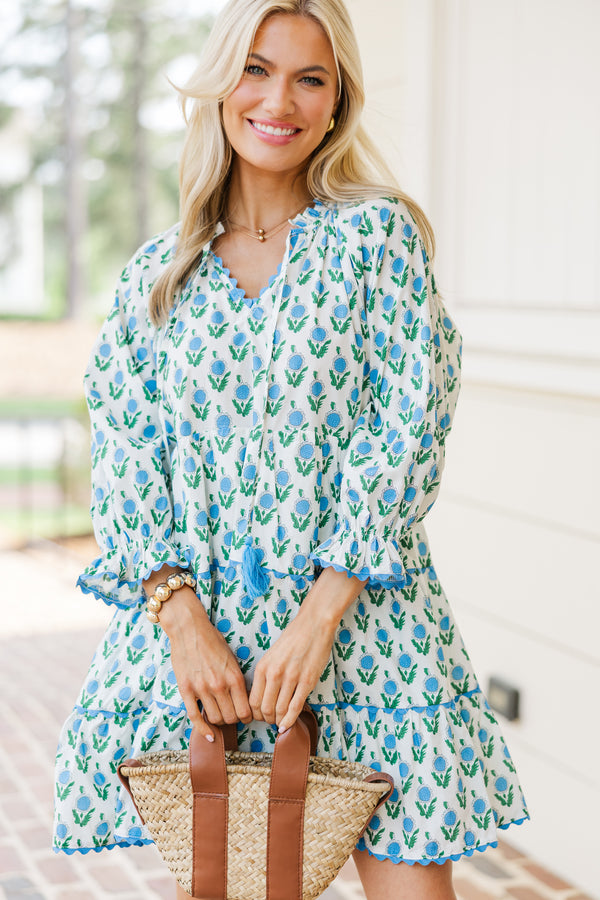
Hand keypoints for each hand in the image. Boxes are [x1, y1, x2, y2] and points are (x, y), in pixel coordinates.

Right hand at [151, 578, 251, 741]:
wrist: (189, 629)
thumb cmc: (212, 640)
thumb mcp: (232, 658)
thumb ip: (237, 680)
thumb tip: (244, 700)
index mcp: (234, 677)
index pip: (246, 710)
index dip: (248, 717)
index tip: (246, 716)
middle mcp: (219, 685)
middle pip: (231, 718)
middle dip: (234, 719)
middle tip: (233, 715)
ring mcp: (201, 689)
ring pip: (215, 719)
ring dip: (219, 721)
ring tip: (220, 715)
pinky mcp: (186, 690)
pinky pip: (195, 717)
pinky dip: (203, 730)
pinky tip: (209, 736)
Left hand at [248, 611, 334, 732]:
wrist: (314, 625)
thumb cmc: (293, 638)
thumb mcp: (272, 655)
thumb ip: (266, 674)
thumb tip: (263, 696)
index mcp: (263, 667)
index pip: (253, 701)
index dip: (255, 714)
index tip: (260, 716)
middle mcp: (274, 673)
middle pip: (265, 709)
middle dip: (267, 720)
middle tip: (271, 721)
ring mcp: (291, 678)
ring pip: (280, 710)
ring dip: (278, 721)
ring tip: (280, 723)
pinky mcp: (307, 681)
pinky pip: (295, 707)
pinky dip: (290, 720)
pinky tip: (287, 726)